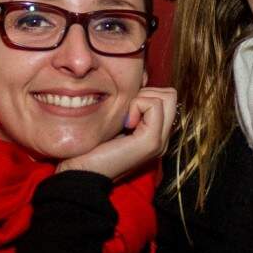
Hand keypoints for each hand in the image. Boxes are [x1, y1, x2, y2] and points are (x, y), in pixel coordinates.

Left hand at [56, 87, 177, 181]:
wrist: (82, 172)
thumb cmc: (91, 146)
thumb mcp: (115, 121)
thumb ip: (129, 106)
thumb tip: (139, 79)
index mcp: (155, 133)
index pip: (166, 97)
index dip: (144, 93)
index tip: (124, 110)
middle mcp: (162, 138)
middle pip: (170, 94)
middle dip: (146, 93)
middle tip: (126, 112)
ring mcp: (160, 141)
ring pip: (166, 96)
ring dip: (141, 99)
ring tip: (125, 120)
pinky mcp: (152, 141)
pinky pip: (153, 104)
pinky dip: (136, 105)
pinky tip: (124, 124)